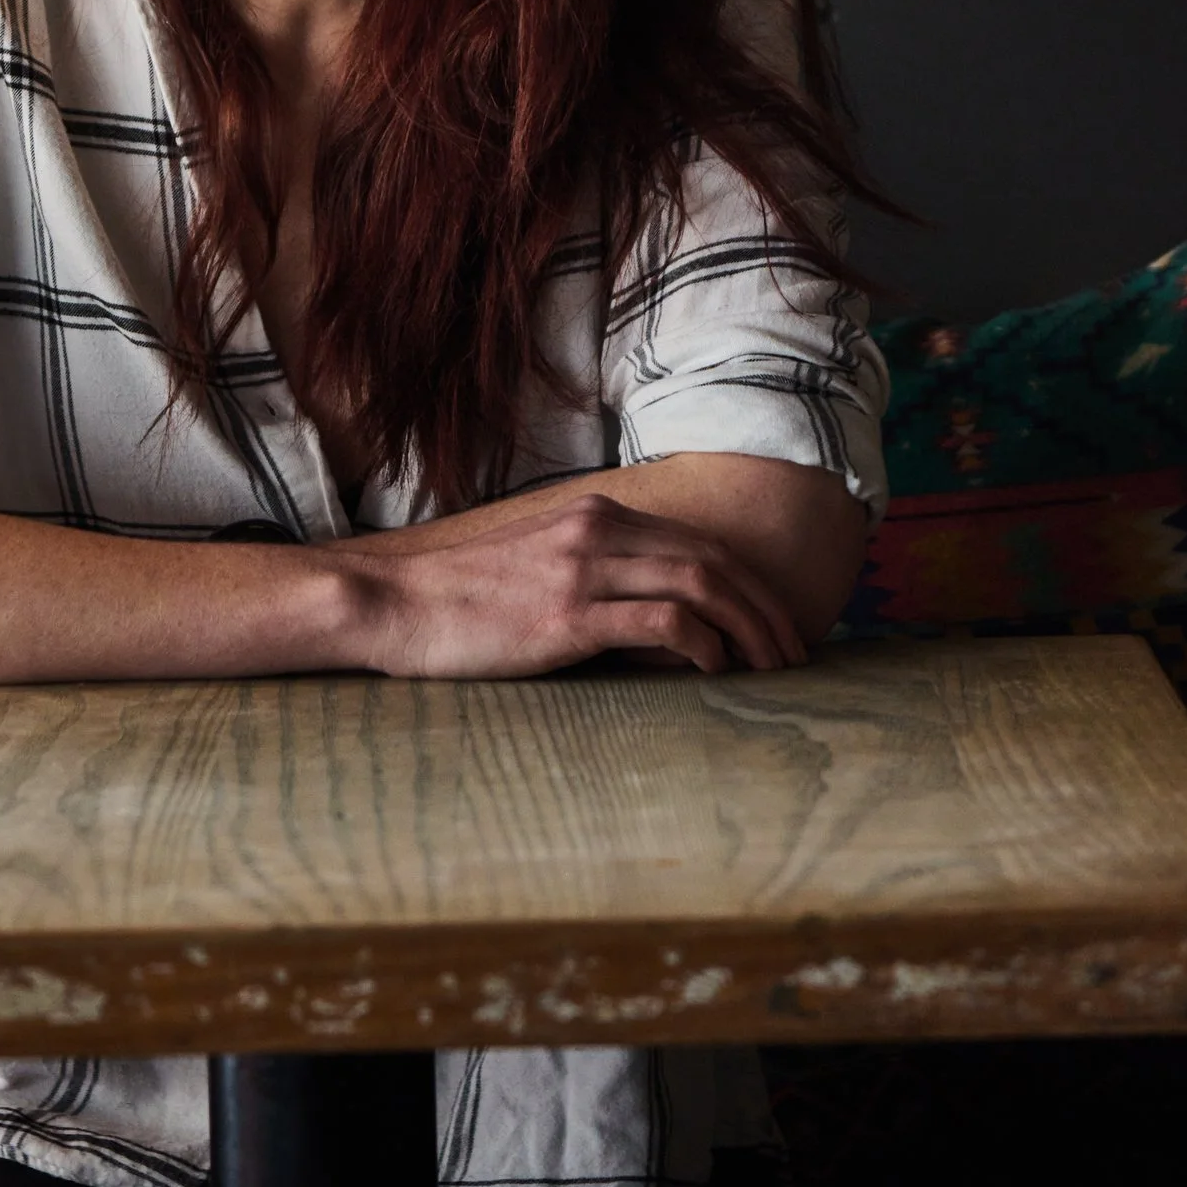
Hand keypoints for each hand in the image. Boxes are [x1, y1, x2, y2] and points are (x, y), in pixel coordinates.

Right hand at [330, 485, 807, 681]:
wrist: (391, 603)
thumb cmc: (458, 601)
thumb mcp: (535, 571)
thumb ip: (594, 582)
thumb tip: (653, 631)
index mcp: (593, 516)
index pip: (698, 544)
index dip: (749, 584)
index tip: (776, 624)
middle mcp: (597, 530)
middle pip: (714, 560)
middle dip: (766, 607)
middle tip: (795, 653)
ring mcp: (583, 569)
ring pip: (701, 584)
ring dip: (750, 628)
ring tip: (773, 668)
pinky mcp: (567, 614)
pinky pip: (663, 621)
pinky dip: (704, 643)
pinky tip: (716, 671)